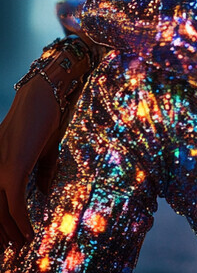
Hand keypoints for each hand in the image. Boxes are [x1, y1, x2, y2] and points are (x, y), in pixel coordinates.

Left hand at [0, 74, 77, 248]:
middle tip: (10, 248)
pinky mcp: (13, 169)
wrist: (46, 94)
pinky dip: (21, 222)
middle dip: (0, 232)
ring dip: (10, 232)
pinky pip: (13, 204)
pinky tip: (28, 233)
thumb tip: (43, 194)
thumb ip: (41, 172)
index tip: (5, 236)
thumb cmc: (46, 116)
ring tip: (20, 245)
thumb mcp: (43, 149)